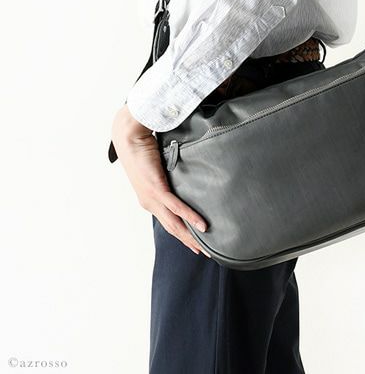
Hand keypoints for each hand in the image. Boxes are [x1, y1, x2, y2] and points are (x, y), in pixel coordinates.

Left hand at [112, 104, 208, 256]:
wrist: (130, 138)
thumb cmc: (144, 149)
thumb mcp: (159, 167)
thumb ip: (170, 175)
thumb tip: (186, 174)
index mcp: (149, 200)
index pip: (169, 222)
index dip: (183, 236)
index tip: (197, 246)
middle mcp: (149, 204)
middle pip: (172, 228)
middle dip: (189, 242)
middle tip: (206, 253)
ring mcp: (152, 198)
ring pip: (174, 223)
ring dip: (191, 236)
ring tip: (206, 245)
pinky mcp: (157, 189)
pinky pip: (176, 207)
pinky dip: (190, 217)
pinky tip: (202, 225)